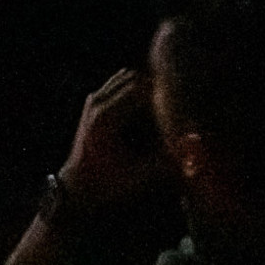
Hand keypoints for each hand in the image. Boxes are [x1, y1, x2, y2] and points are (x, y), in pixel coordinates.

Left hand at [57, 68, 171, 212]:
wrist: (75, 186)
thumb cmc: (104, 184)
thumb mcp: (136, 177)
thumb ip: (163, 164)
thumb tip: (189, 153)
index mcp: (106, 117)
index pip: (140, 90)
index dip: (163, 95)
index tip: (181, 106)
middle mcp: (97, 103)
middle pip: (134, 79)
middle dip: (155, 89)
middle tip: (174, 106)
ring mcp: (93, 101)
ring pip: (126, 77)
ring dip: (144, 87)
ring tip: (162, 106)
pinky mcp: (93, 103)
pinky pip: (118, 84)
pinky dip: (134, 89)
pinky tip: (147, 108)